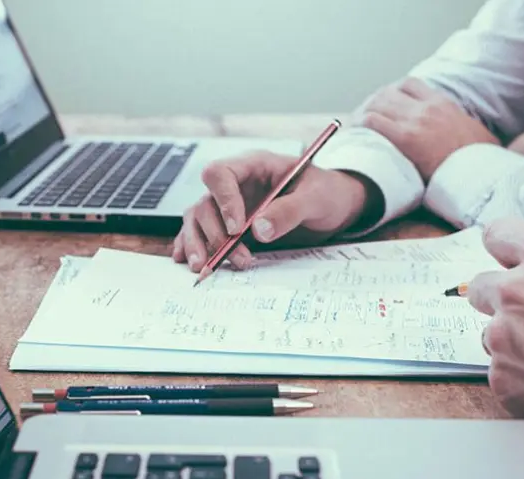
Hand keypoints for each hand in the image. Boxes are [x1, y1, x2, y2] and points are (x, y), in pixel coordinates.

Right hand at [173, 151, 375, 271]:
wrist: (335, 206)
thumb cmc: (327, 193)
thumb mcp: (316, 198)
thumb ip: (289, 211)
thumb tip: (259, 230)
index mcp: (254, 166)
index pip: (220, 174)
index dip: (223, 201)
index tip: (237, 229)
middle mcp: (236, 184)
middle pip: (205, 203)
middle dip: (216, 234)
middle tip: (238, 258)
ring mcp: (230, 205)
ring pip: (198, 219)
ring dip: (199, 244)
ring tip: (205, 268)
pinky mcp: (229, 225)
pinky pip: (201, 232)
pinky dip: (192, 246)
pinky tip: (188, 261)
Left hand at [357, 77, 498, 180]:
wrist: (482, 172)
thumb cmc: (480, 161)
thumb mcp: (474, 133)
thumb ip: (458, 126)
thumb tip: (459, 135)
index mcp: (443, 104)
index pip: (409, 84)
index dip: (391, 91)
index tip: (384, 102)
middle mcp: (427, 107)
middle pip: (388, 92)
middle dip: (372, 102)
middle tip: (362, 116)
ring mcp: (416, 121)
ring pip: (377, 103)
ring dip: (363, 112)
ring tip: (355, 125)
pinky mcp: (406, 138)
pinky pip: (373, 122)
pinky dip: (360, 125)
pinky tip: (355, 133)